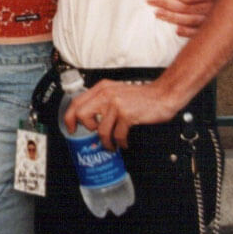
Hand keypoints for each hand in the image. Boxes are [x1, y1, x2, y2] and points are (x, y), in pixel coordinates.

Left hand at [62, 80, 181, 149]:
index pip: (76, 102)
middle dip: (86, 129)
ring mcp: (116, 104)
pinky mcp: (127, 115)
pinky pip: (117, 135)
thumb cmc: (142, 96)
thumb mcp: (117, 91)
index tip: (71, 128)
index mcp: (102, 88)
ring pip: (100, 130)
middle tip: (94, 135)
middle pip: (81, 114)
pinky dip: (120, 142)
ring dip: (106, 142)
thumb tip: (89, 117)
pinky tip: (124, 143)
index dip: (69, 118)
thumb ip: (103, 100)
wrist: (163, 95)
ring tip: (112, 145)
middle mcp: (106, 94)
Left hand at [148, 0, 221, 36]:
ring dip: (172, 17)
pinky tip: (176, 30)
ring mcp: (212, 19)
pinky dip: (187, 32)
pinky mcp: (209, 29)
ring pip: (190, 21)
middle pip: (186, 8)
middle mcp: (213, 7)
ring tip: (156, 13)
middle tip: (150, 0)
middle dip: (166, 4)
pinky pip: (197, 32)